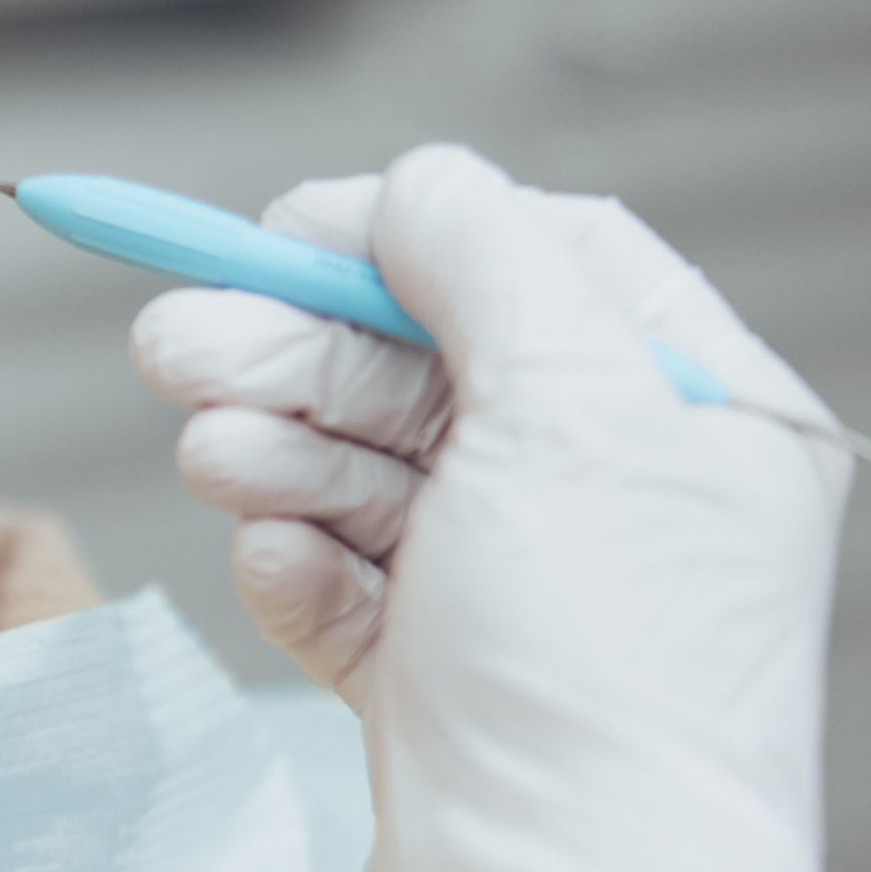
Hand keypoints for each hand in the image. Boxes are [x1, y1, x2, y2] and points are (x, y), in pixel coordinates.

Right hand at [131, 144, 848, 871]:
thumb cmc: (605, 689)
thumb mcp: (571, 414)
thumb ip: (487, 261)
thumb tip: (418, 182)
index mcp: (691, 416)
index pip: (542, 260)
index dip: (407, 234)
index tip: (290, 230)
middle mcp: (607, 492)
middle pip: (423, 363)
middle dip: (296, 346)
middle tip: (179, 338)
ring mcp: (515, 584)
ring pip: (366, 465)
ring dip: (281, 447)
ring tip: (217, 453)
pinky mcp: (434, 666)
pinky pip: (343, 574)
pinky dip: (299, 560)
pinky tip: (281, 562)